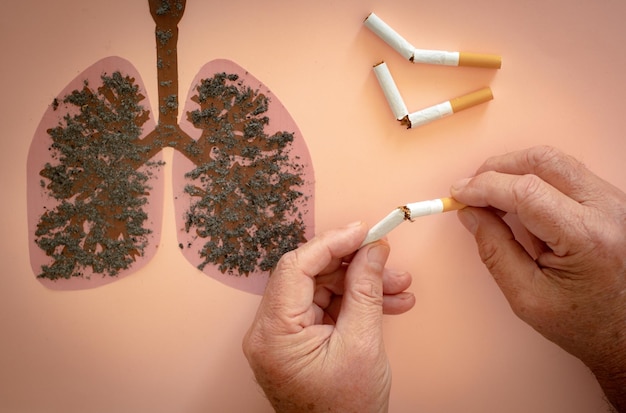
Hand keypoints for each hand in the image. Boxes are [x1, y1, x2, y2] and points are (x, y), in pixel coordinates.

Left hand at [242, 222, 415, 412]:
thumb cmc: (346, 410)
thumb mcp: (362, 344)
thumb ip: (365, 290)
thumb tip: (372, 250)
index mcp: (274, 333)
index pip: (295, 267)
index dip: (331, 243)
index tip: (363, 231)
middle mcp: (270, 332)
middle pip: (310, 276)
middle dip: (354, 267)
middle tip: (386, 257)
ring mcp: (283, 337)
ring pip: (322, 292)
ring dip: (361, 286)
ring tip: (399, 287)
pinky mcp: (298, 342)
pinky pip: (326, 310)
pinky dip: (355, 305)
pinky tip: (389, 303)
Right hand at [450, 146, 625, 411]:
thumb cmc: (583, 324)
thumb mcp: (526, 297)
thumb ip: (494, 250)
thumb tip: (469, 213)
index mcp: (589, 239)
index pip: (527, 191)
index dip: (485, 187)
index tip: (458, 194)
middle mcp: (610, 210)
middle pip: (544, 162)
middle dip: (497, 168)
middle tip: (470, 189)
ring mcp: (616, 202)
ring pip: (556, 162)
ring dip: (515, 172)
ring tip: (491, 198)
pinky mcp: (612, 201)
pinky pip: (567, 174)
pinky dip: (534, 180)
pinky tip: (518, 205)